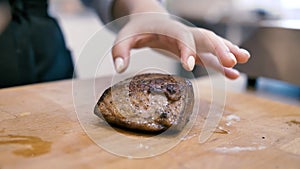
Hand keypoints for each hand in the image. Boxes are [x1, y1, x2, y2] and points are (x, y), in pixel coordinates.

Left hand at [112, 14, 249, 78]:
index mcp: (167, 29)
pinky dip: (221, 64)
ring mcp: (190, 41)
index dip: (187, 49)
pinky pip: (210, 56)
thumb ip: (120, 51)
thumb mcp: (124, 38)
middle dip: (219, 48)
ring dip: (227, 52)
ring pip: (213, 44)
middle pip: (205, 37)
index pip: (181, 37)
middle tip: (233, 61)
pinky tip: (233, 74)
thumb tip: (119, 69)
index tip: (190, 65)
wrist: (146, 20)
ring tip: (243, 61)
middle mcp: (183, 33)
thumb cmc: (136, 29)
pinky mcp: (192, 49)